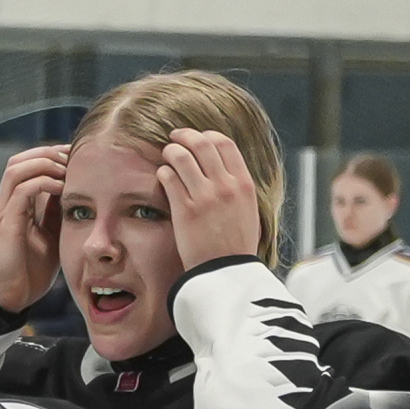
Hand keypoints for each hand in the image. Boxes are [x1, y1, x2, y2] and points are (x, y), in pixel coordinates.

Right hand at [0, 145, 66, 310]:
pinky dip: (44, 183)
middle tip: (73, 160)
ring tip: (67, 171)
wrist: (12, 298)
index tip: (76, 159)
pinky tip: (62, 189)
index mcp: (16, 205)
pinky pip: (22, 191)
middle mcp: (6, 204)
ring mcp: (4, 212)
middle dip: (48, 154)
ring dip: (45, 164)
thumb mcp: (51, 235)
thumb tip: (75, 192)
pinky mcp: (6, 223)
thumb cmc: (31, 271)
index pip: (27, 165)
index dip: (51, 156)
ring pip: (16, 168)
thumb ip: (56, 213)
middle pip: (19, 160)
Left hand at [156, 129, 260, 270]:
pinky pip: (168, 177)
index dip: (208, 136)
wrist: (226, 273)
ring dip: (171, 151)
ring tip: (165, 154)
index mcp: (244, 184)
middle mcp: (225, 186)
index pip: (225, 144)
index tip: (198, 138)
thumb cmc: (236, 247)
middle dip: (185, 136)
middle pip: (202, 143)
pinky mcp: (184, 210)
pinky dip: (163, 171)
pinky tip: (161, 175)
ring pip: (182, 156)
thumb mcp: (248, 212)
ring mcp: (204, 196)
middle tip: (174, 138)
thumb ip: (238, 189)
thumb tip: (227, 172)